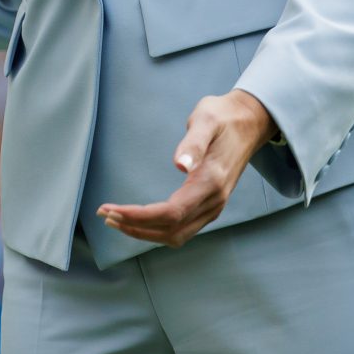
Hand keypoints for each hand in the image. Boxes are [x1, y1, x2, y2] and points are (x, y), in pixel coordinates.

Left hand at [97, 89, 278, 247]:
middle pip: (171, 230)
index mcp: (211, 182)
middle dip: (135, 227)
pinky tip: (140, 220)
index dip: (139, 216)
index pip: (171, 213)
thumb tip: (180, 166)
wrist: (249, 122)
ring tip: (116, 220)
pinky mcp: (210, 205)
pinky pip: (182, 228)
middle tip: (105, 215)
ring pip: (177, 235)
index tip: (111, 210)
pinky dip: (158, 229)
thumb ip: (193, 143)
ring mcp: (214, 206)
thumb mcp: (207, 120)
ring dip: (144, 232)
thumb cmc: (223, 117)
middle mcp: (214, 201)